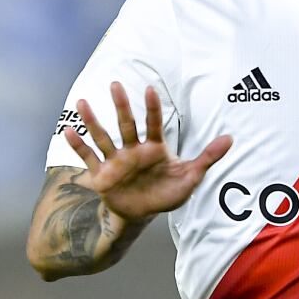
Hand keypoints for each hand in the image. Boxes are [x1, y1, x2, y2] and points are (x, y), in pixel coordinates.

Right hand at [63, 82, 232, 221]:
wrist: (142, 214)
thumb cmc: (167, 193)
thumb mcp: (190, 176)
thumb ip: (207, 157)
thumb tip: (231, 138)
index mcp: (154, 148)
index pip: (154, 123)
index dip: (152, 107)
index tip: (150, 88)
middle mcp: (133, 150)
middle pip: (126, 124)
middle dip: (121, 105)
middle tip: (115, 83)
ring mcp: (116, 161)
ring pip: (104, 137)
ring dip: (93, 121)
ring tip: (83, 102)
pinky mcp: (103, 175)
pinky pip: (89, 158)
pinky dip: (78, 146)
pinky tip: (67, 131)